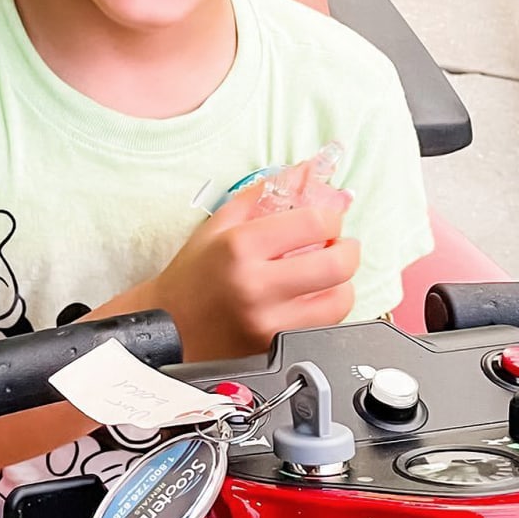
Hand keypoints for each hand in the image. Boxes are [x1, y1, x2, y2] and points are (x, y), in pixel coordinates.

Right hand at [143, 183, 358, 360]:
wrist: (169, 325)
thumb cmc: (192, 276)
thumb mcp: (219, 226)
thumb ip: (263, 195)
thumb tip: (304, 172)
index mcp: (240, 247)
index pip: (314, 223)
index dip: (332, 217)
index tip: (328, 219)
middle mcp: (255, 285)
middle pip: (337, 265)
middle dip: (348, 250)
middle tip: (340, 245)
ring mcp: (267, 321)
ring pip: (340, 301)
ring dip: (342, 283)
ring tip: (326, 275)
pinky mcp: (274, 345)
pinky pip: (323, 325)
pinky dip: (326, 309)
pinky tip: (311, 297)